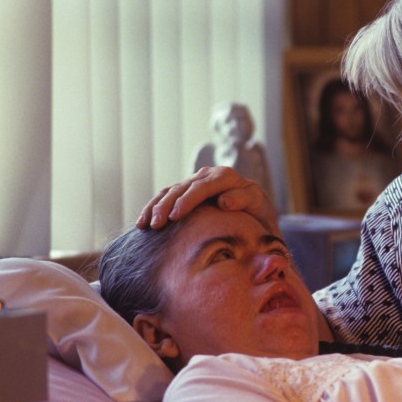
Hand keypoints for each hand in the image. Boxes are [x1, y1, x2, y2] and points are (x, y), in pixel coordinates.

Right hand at [136, 166, 276, 229]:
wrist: (255, 214)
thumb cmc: (259, 212)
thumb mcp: (258, 204)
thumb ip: (244, 199)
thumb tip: (223, 201)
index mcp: (226, 177)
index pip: (202, 187)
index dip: (187, 200)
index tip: (176, 216)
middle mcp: (208, 175)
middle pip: (182, 188)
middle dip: (167, 206)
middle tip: (157, 225)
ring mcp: (195, 182)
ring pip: (170, 192)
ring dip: (155, 208)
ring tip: (145, 225)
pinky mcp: (185, 192)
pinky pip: (165, 197)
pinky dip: (152, 209)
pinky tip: (142, 224)